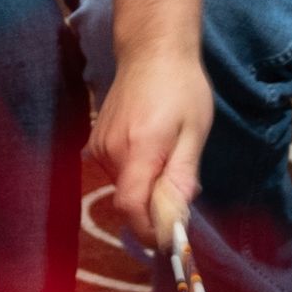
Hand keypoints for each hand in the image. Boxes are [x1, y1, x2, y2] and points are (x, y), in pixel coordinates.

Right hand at [88, 46, 212, 249]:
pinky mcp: (97, 142)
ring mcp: (99, 146)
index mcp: (138, 149)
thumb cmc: (181, 88)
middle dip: (154, 209)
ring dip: (146, 190)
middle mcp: (111, 151)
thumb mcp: (194, 132)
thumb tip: (177, 215)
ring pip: (123, 188)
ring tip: (170, 161)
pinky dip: (136, 175)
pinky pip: (117, 173)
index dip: (148, 231)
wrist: (152, 51)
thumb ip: (182, 175)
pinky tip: (153, 152)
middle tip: (181, 193)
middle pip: (129, 201)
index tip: (169, 239)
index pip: (131, 207)